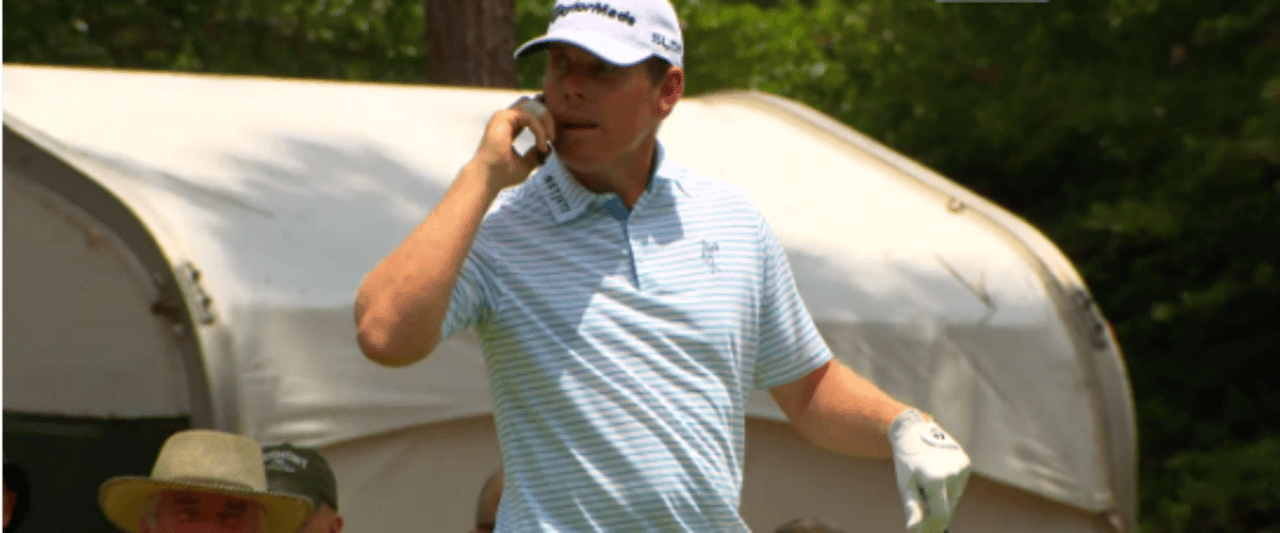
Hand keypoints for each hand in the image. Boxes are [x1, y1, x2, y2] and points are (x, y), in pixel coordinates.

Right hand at [471, 95, 555, 190]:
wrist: (488, 179)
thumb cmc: (502, 175)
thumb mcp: (526, 164)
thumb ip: (535, 155)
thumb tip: (548, 148)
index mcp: (509, 127)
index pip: (530, 112)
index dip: (544, 120)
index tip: (552, 139)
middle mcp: (505, 119)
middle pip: (532, 104)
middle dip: (546, 116)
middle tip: (553, 136)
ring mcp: (503, 117)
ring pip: (531, 106)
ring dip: (545, 120)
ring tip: (550, 138)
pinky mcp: (503, 118)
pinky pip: (529, 117)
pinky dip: (539, 130)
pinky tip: (542, 144)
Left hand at [888, 408, 970, 532]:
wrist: (913, 431)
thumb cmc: (906, 460)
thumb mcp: (905, 484)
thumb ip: (913, 508)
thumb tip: (914, 530)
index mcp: (935, 479)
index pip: (942, 514)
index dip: (934, 524)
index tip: (926, 528)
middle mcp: (952, 473)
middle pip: (949, 506)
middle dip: (936, 509)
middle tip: (923, 498)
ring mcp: (962, 467)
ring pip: (954, 496)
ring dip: (943, 497)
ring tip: (927, 480)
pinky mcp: (966, 463)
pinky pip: (959, 484)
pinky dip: (949, 485)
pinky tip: (937, 473)